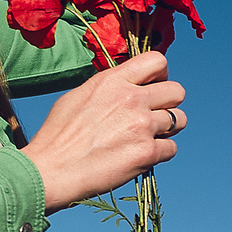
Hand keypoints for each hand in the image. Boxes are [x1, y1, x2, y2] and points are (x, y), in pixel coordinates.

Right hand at [21, 51, 185, 211]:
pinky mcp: (147, 152)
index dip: (161, 75)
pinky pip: (171, 149)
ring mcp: (142, 125)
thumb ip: (108, 88)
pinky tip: (140, 157)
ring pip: (180, 120)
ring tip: (146, 138)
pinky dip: (160, 154)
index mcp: (113, 80)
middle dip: (169, 103)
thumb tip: (126, 86)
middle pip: (177, 91)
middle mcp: (131, 98)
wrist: (51, 170)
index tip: (153, 88)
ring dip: (168, 130)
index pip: (157, 61)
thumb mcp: (78, 96)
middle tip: (154, 116)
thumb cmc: (58, 136)